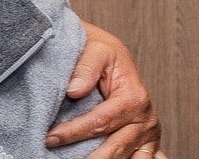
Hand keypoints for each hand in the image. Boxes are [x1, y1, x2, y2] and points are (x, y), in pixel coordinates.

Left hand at [46, 23, 161, 157]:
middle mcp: (145, 119)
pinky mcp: (146, 144)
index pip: (100, 122)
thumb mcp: (95, 51)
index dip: (73, 132)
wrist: (113, 55)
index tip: (51, 138)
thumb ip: (85, 68)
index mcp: (134, 98)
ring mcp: (147, 134)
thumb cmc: (103, 54)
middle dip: (88, 157)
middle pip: (115, 148)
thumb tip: (74, 89)